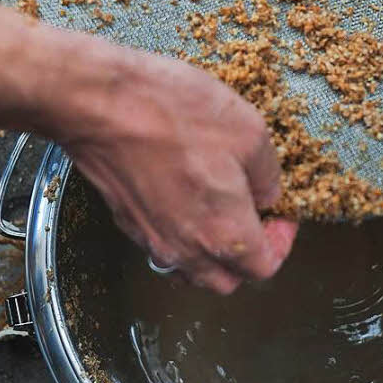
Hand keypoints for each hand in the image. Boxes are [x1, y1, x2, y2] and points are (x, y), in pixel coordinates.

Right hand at [58, 50, 296, 293]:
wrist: (100, 102)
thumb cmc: (174, 112)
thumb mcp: (249, 131)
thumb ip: (268, 174)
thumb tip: (267, 193)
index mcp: (224, 234)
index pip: (264, 267)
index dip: (282, 242)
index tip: (281, 214)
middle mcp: (186, 249)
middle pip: (226, 279)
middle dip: (247, 255)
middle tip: (255, 217)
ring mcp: (151, 238)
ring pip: (191, 269)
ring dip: (212, 251)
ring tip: (221, 210)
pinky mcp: (127, 221)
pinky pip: (162, 246)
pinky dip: (182, 234)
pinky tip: (187, 197)